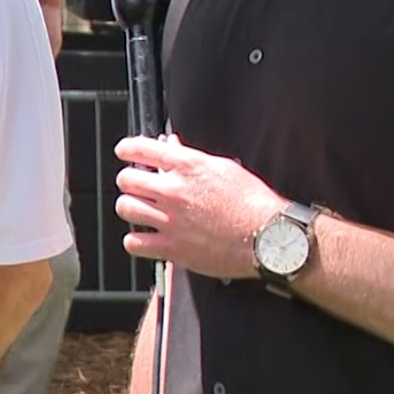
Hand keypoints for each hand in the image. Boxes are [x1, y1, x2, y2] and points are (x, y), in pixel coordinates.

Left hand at [113, 134, 288, 280]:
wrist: (269, 238)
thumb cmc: (253, 203)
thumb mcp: (224, 168)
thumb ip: (190, 158)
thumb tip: (170, 146)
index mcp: (188, 166)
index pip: (140, 149)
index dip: (126, 149)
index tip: (125, 152)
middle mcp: (174, 191)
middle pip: (126, 179)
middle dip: (129, 180)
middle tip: (136, 185)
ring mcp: (171, 220)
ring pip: (125, 208)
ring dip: (130, 207)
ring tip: (140, 210)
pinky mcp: (172, 248)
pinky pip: (133, 243)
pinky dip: (136, 241)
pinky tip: (145, 237)